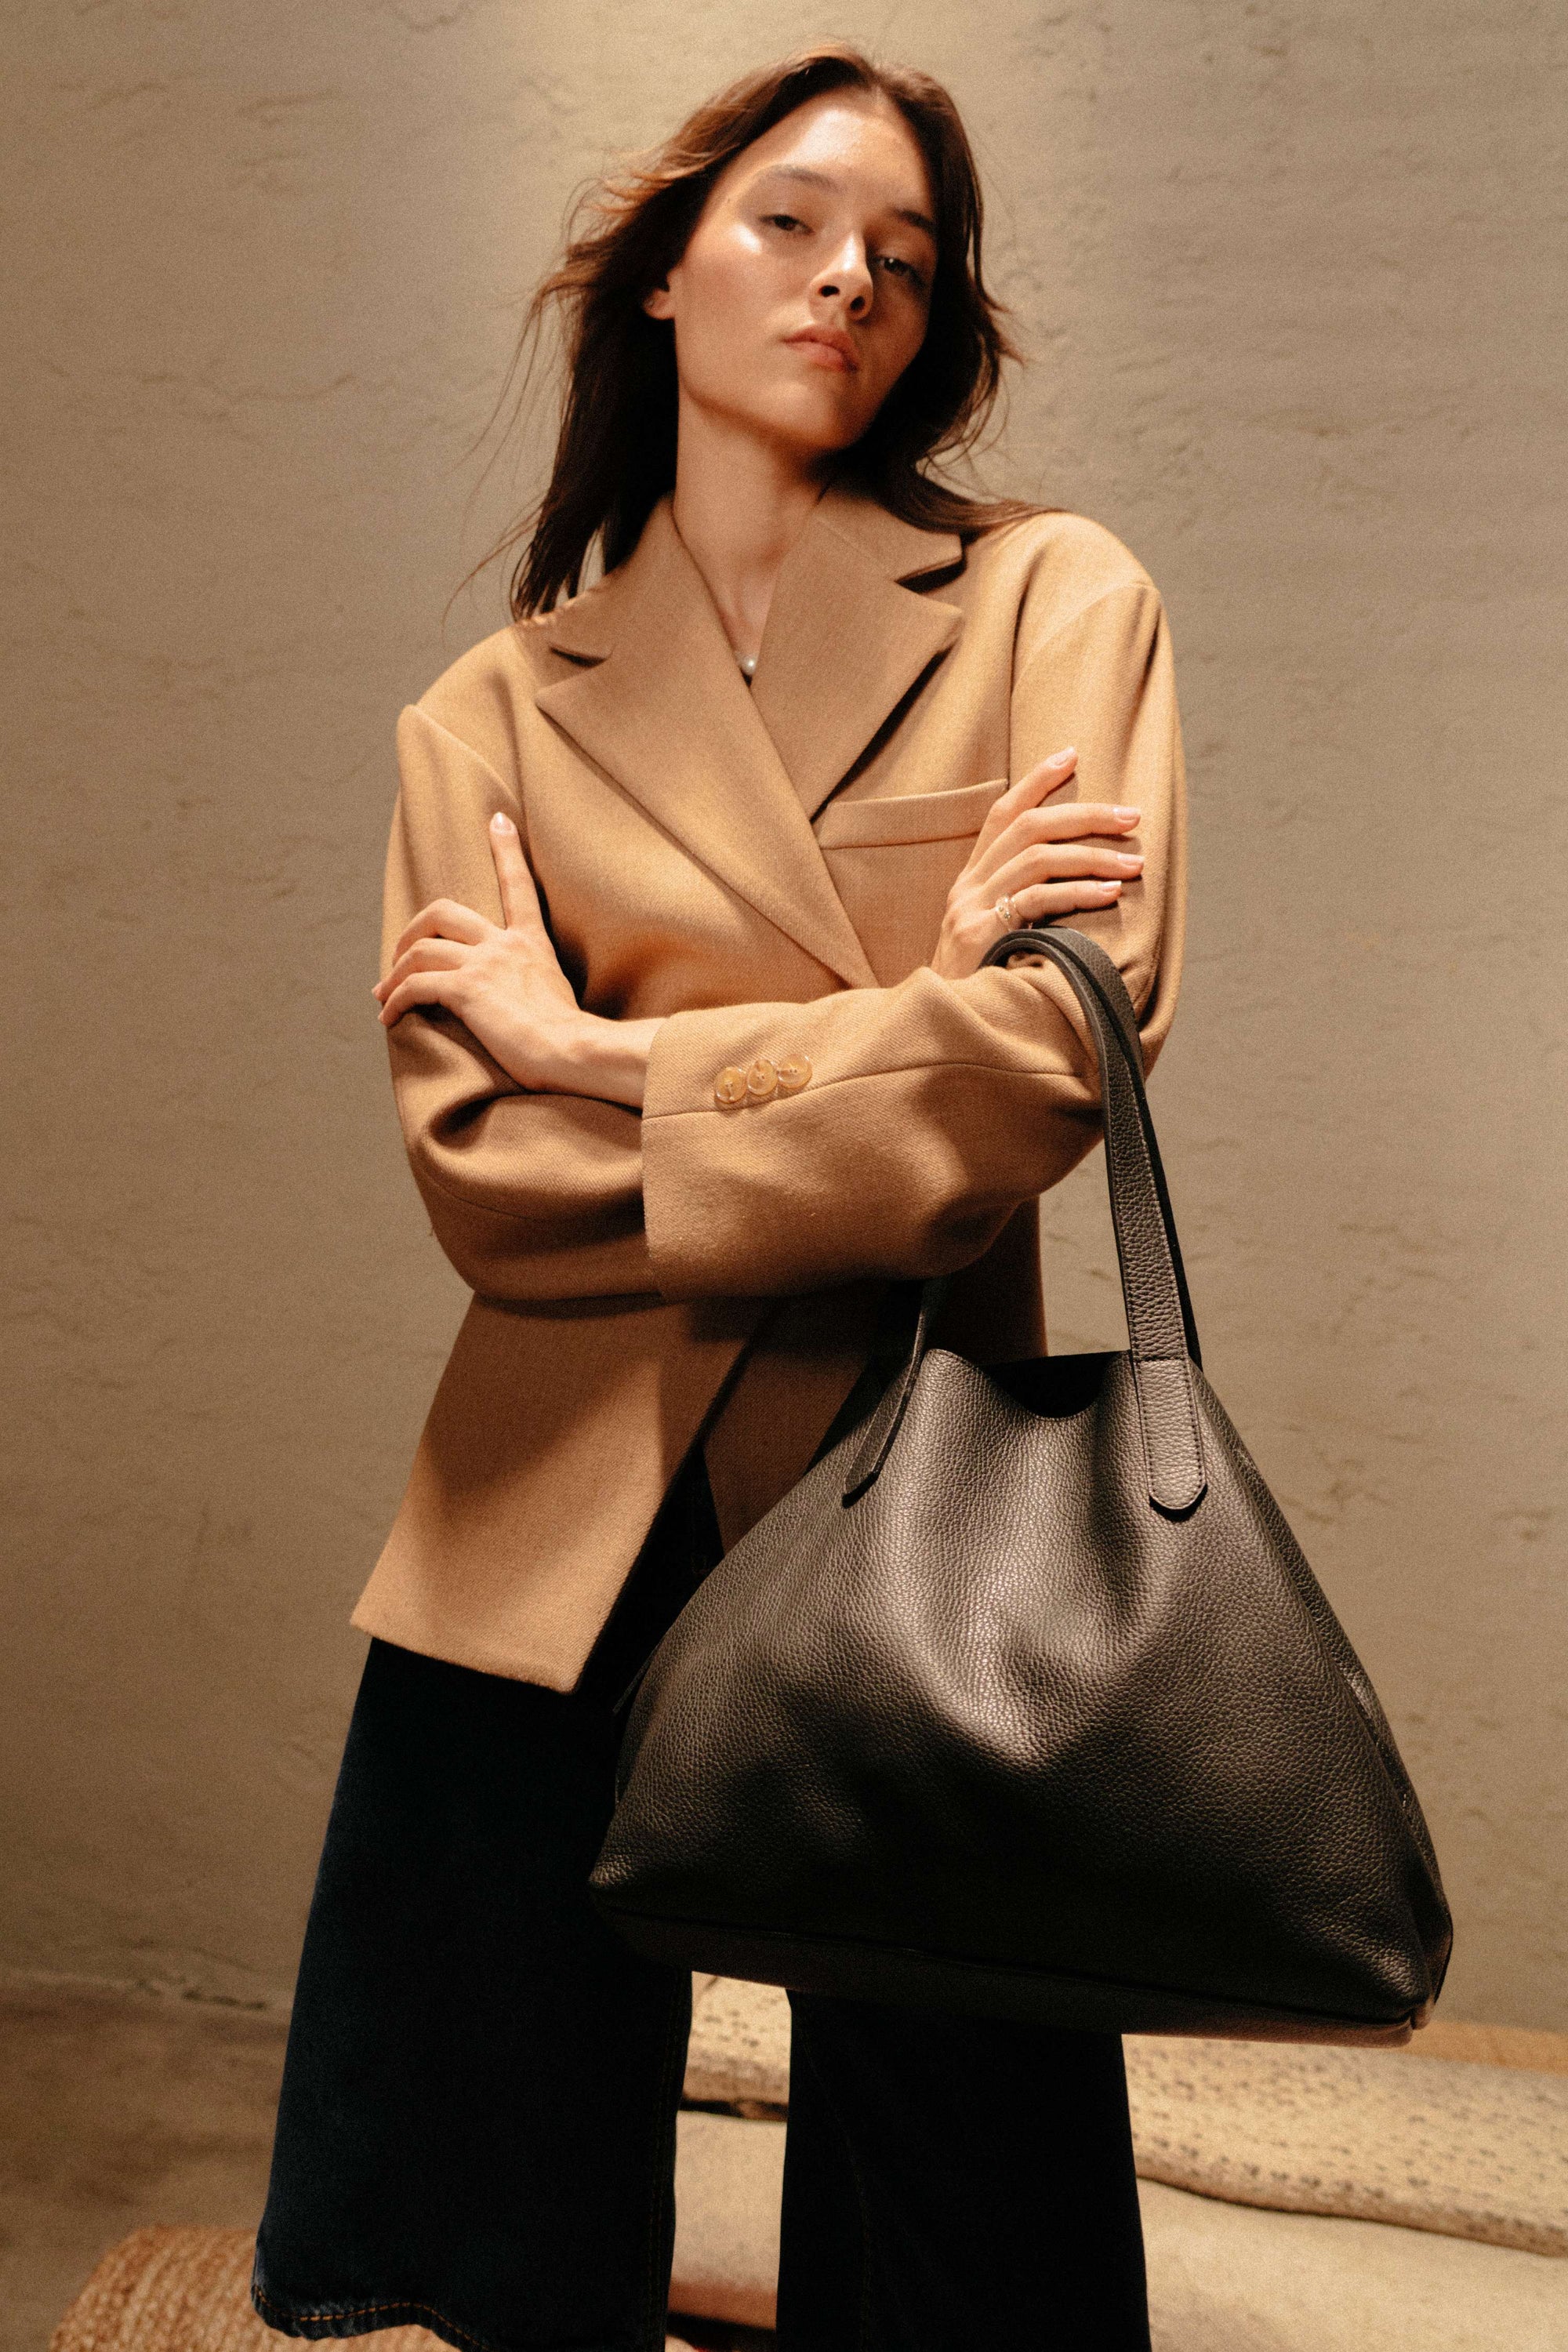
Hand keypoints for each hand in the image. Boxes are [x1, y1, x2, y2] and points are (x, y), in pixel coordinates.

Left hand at [372, 813, 660, 1106]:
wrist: (575, 1051)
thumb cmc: (570, 1040)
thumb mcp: (557, 997)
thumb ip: (534, 986)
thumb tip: (517, 1003)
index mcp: (530, 943)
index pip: (518, 885)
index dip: (507, 850)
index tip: (497, 819)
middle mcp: (505, 944)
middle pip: (442, 911)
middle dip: (411, 931)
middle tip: (398, 958)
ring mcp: (485, 964)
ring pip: (419, 950)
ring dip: (394, 974)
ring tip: (385, 997)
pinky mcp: (467, 989)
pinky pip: (415, 986)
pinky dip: (395, 1001)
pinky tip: (389, 1019)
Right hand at [928, 748, 1142, 980]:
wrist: (939, 1031)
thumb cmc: (982, 988)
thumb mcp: (998, 937)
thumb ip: (1025, 905)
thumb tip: (1083, 882)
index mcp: (970, 881)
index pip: (1003, 814)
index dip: (1036, 781)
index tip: (1072, 755)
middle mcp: (966, 887)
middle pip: (1027, 827)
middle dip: (1085, 815)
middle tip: (1132, 816)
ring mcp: (968, 909)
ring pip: (1036, 858)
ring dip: (1093, 855)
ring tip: (1134, 863)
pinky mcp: (978, 935)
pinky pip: (1036, 901)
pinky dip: (1078, 892)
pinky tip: (1109, 894)